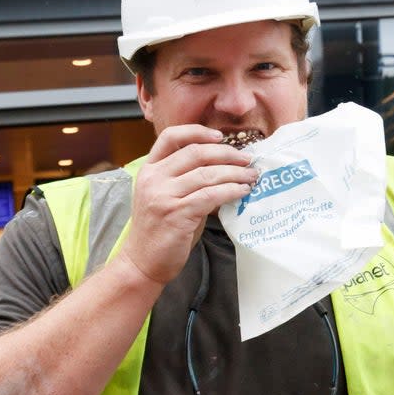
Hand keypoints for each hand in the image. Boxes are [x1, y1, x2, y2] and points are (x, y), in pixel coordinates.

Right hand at [121, 125, 256, 284]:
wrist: (142, 262)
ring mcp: (163, 196)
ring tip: (251, 176)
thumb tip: (224, 168)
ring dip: (234, 173)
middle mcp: (154, 179)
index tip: (219, 136)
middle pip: (195, 152)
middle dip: (226, 153)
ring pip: (206, 174)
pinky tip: (242, 192)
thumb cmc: (159, 230)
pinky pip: (210, 196)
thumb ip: (186, 179)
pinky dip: (230, 191)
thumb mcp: (166, 196)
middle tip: (247, 159)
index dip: (197, 132)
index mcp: (149, 169)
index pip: (170, 137)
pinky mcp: (177, 214)